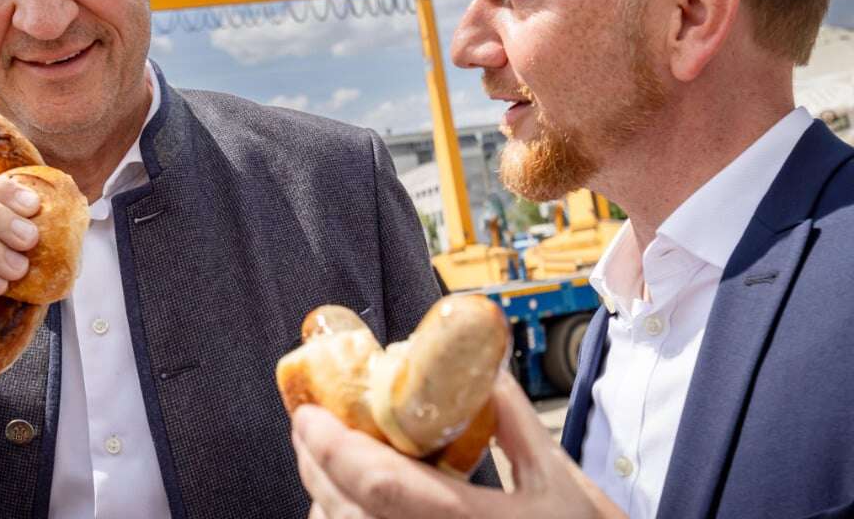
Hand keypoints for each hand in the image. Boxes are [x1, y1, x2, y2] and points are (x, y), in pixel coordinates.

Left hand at [291, 372, 623, 518]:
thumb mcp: (560, 480)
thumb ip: (513, 420)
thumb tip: (477, 366)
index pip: (383, 487)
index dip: (334, 448)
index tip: (310, 411)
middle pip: (346, 517)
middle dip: (316, 465)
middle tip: (310, 424)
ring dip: (325, 499)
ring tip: (330, 461)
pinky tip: (352, 504)